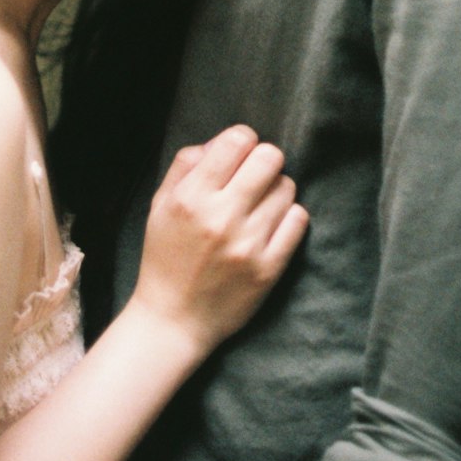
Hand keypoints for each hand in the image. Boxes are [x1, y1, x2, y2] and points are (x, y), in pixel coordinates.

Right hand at [130, 125, 307, 357]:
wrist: (174, 320)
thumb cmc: (166, 256)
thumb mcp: (161, 203)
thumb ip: (187, 163)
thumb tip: (223, 141)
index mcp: (191, 197)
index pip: (238, 140)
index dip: (242, 142)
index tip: (238, 156)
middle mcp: (221, 217)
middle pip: (270, 157)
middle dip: (264, 161)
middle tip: (254, 179)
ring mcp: (248, 244)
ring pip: (287, 187)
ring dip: (275, 191)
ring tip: (259, 207)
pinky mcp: (268, 269)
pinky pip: (298, 220)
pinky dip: (289, 217)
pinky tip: (272, 226)